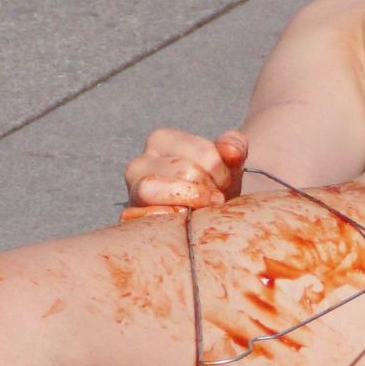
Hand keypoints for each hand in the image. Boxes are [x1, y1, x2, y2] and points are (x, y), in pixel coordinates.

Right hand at [122, 126, 246, 212]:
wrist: (203, 216)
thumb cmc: (213, 186)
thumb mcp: (228, 163)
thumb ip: (234, 147)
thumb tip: (231, 152)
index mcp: (162, 141)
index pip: (203, 153)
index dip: (221, 171)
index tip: (224, 183)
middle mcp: (140, 163)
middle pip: (183, 171)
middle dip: (206, 189)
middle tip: (215, 201)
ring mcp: (132, 192)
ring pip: (149, 188)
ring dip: (186, 203)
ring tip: (200, 212)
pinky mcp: (130, 217)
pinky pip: (136, 217)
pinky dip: (164, 221)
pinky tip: (184, 224)